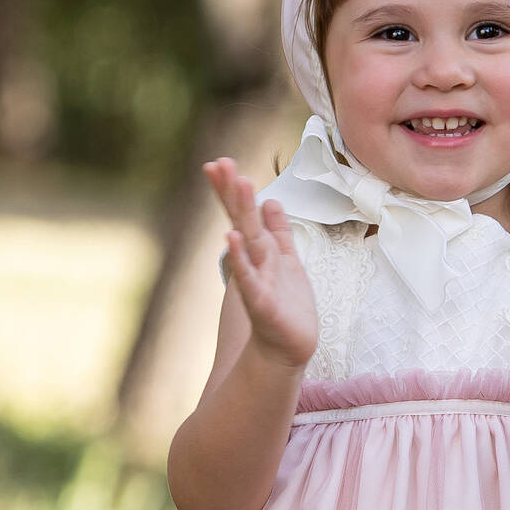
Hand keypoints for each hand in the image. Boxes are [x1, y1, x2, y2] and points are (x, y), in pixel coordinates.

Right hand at [204, 157, 318, 368]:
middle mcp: (256, 261)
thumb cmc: (287, 305)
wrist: (289, 347)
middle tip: (220, 162)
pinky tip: (233, 238)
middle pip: (243, 221)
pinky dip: (242, 259)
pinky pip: (250, 278)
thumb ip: (278, 232)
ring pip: (250, 241)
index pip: (245, 214)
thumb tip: (271, 201)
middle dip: (233, 192)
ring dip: (243, 213)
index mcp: (263, 250)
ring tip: (238, 184)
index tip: (220, 162)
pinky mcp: (261, 303)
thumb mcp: (287, 260)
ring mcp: (256, 280)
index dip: (234, 190)